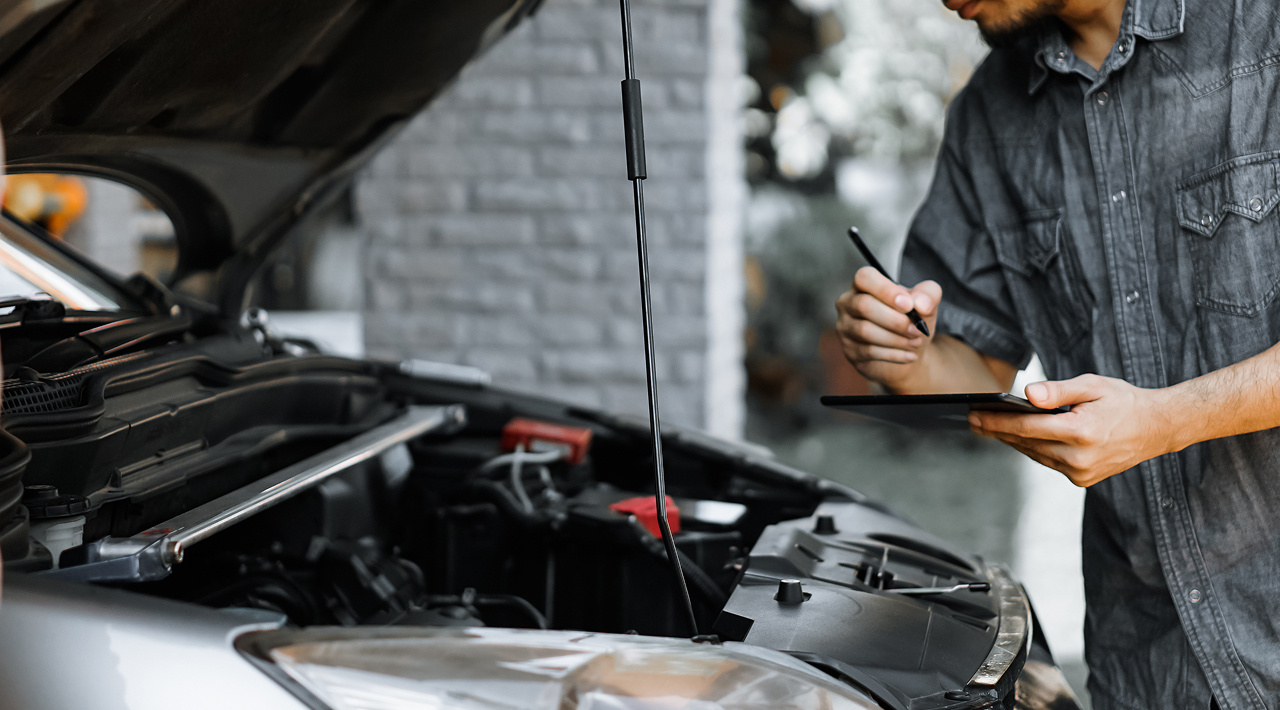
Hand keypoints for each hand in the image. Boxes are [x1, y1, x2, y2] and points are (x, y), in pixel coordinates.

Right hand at [835, 267, 940, 389]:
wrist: (910, 350)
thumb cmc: (912, 321)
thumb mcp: (926, 303)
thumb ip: (928, 295)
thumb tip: (920, 304)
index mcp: (864, 285)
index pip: (865, 278)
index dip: (886, 291)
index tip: (909, 305)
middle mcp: (848, 303)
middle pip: (864, 306)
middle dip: (895, 320)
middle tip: (918, 329)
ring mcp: (845, 328)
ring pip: (865, 331)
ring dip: (896, 339)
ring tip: (916, 342)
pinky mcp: (849, 350)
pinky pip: (869, 351)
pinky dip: (895, 354)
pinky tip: (910, 355)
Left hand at [968, 374, 1175, 486]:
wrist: (1156, 428)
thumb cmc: (1123, 401)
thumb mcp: (1092, 385)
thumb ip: (1058, 391)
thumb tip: (1027, 395)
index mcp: (1082, 432)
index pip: (1027, 427)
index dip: (996, 422)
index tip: (974, 415)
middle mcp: (1080, 458)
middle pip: (1026, 443)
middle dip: (997, 430)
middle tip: (973, 420)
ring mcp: (1081, 472)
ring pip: (1035, 454)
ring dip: (1012, 441)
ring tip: (989, 426)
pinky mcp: (1083, 479)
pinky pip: (1048, 462)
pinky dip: (1033, 449)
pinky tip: (1018, 437)